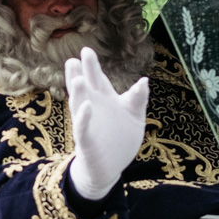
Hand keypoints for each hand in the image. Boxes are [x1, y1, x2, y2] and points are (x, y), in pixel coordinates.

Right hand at [65, 47, 148, 200]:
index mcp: (104, 100)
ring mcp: (88, 124)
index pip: (97, 80)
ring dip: (78, 93)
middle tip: (73, 59)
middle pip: (85, 88)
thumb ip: (138, 99)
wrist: (109, 168)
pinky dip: (84, 118)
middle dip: (80, 74)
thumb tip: (144, 80)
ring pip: (79, 105)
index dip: (91, 66)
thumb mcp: (134, 116)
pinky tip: (87, 107)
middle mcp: (93, 108)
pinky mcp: (87, 141)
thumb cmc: (120, 138)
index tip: (86, 51)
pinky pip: (83, 128)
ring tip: (77, 79)